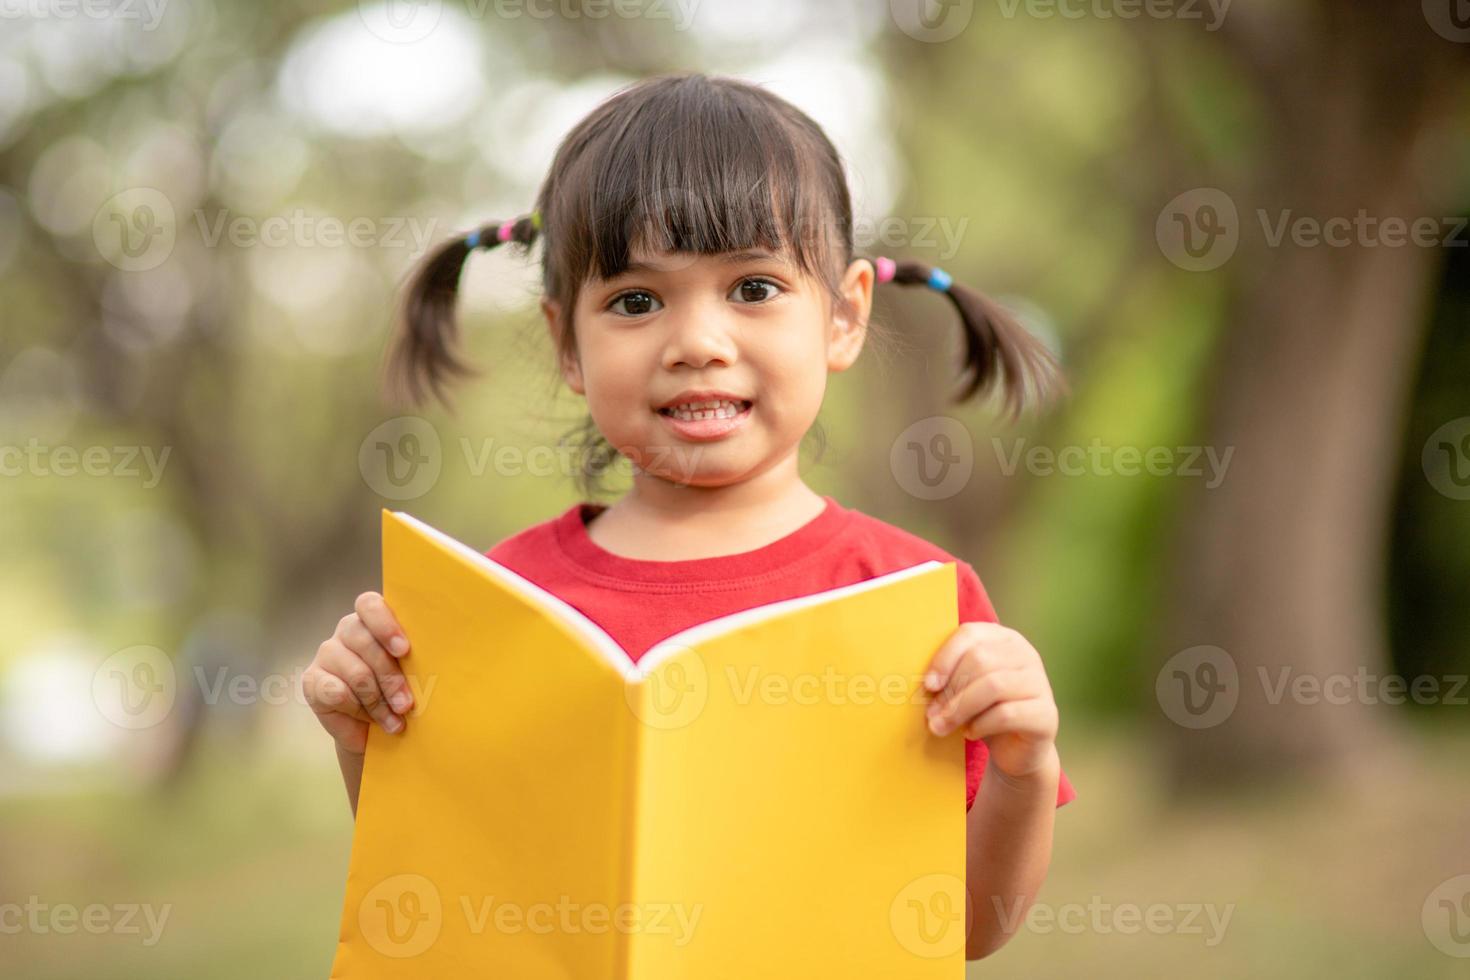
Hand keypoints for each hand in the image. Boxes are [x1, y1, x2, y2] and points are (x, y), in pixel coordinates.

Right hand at [303, 591, 413, 754]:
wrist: (373, 732)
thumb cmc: (399, 695)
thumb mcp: (412, 674)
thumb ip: (414, 661)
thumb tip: (431, 663)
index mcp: (374, 620)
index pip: (370, 605)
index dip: (385, 625)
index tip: (404, 650)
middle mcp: (348, 630)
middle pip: (366, 642)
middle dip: (390, 677)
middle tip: (406, 705)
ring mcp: (327, 653)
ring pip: (356, 672)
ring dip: (379, 702)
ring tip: (395, 720)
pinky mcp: (312, 679)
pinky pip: (336, 692)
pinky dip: (358, 710)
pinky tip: (369, 720)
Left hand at [922, 622, 1058, 779]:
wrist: (1016, 749)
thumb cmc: (983, 710)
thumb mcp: (965, 686)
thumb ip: (949, 675)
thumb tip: (922, 681)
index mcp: (1004, 639)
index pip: (971, 634)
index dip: (945, 658)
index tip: (928, 684)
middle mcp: (1026, 655)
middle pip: (980, 660)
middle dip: (950, 690)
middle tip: (930, 715)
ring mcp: (1040, 684)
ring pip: (993, 686)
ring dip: (959, 709)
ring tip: (941, 727)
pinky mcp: (1046, 714)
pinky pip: (1007, 714)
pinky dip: (981, 725)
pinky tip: (970, 733)